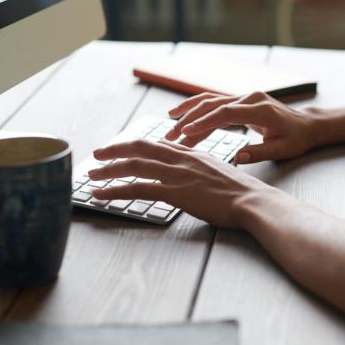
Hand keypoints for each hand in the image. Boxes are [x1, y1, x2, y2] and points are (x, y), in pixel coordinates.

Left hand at [89, 139, 277, 227]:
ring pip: (134, 166)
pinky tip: (102, 195)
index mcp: (192, 153)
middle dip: (114, 150)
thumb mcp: (219, 173)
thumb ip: (201, 170)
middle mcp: (182, 159)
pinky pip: (138, 189)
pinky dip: (116, 191)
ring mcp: (178, 174)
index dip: (134, 146)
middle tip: (97, 155)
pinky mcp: (175, 192)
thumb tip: (192, 177)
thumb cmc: (241, 193)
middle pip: (140, 148)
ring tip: (91, 177)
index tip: (120, 149)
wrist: (252, 201)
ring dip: (108, 171)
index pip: (156, 144)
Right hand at [165, 91, 323, 163]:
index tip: (186, 132)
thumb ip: (259, 153)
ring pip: (211, 101)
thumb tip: (237, 158)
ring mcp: (245, 97)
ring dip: (189, 113)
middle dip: (189, 119)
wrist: (307, 125)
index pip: (226, 113)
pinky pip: (216, 104)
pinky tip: (183, 118)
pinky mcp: (241, 101)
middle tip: (170, 136)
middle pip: (213, 105)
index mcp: (260, 109)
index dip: (205, 122)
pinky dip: (198, 110)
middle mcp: (250, 98)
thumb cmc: (296, 139)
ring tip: (169, 126)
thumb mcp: (282, 150)